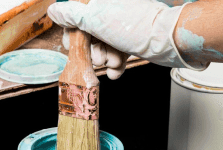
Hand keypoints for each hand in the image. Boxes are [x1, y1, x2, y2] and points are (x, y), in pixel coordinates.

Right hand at [48, 0, 201, 76]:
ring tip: (113, 62)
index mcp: (100, 2)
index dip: (73, 35)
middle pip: (87, 36)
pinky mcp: (130, 41)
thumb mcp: (97, 19)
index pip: (75, 18)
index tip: (75, 47)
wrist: (168, 41)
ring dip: (104, 60)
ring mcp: (120, 27)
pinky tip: (116, 70)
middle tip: (98, 57)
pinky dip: (114, 65)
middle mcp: (109, 12)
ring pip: (101, 47)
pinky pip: (115, 54)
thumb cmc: (136, 27)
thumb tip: (54, 10)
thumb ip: (72, 15)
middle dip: (91, 51)